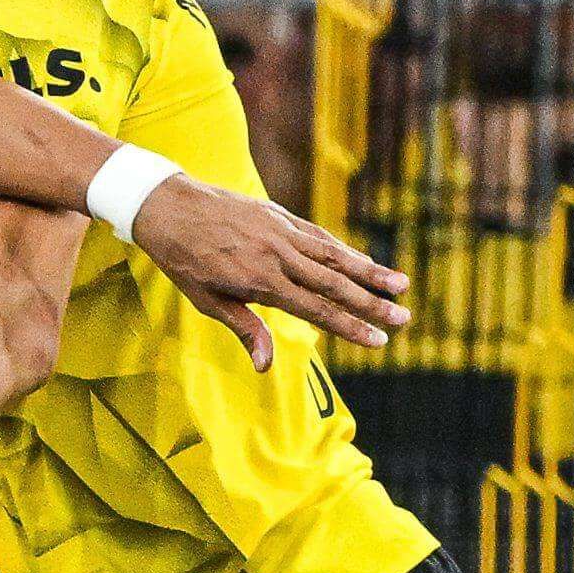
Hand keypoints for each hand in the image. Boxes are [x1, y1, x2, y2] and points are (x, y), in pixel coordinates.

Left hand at [122, 178, 409, 363]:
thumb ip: (245, 329)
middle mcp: (279, 255)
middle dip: (372, 303)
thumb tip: (266, 365)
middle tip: (404, 319)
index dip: (350, 326)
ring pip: (335, 256)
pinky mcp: (281, 216)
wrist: (169, 206)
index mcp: (261, 281)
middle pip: (335, 284)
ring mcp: (283, 232)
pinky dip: (344, 250)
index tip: (377, 339)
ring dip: (370, 272)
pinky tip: (362, 261)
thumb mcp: (207, 301)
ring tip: (402, 285)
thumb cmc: (184, 261)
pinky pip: (319, 236)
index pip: (316, 309)